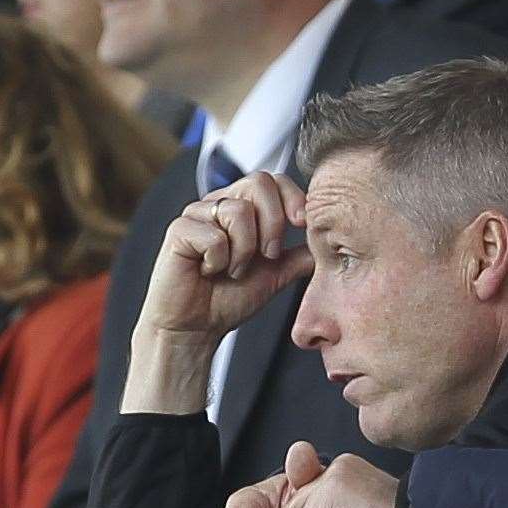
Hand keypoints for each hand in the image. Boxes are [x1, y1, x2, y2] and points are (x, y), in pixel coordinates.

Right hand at [123, 172, 315, 412]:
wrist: (197, 328)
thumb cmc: (229, 299)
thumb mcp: (276, 275)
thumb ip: (300, 256)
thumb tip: (329, 244)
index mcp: (243, 208)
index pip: (274, 179)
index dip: (292, 196)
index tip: (302, 223)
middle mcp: (220, 204)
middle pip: (259, 182)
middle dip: (273, 223)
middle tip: (268, 256)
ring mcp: (197, 214)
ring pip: (238, 210)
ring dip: (244, 250)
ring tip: (232, 270)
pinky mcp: (178, 230)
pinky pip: (213, 235)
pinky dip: (218, 261)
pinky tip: (208, 271)